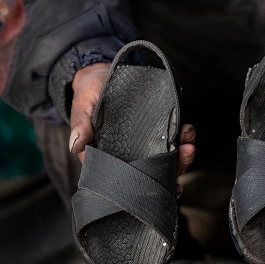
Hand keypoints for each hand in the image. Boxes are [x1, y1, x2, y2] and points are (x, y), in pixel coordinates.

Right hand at [68, 62, 195, 195]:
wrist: (102, 75)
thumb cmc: (89, 93)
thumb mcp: (83, 106)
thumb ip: (81, 124)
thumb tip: (76, 146)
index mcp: (106, 158)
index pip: (125, 181)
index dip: (144, 188)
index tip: (164, 188)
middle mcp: (127, 157)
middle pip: (151, 173)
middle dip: (171, 170)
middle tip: (184, 156)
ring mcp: (143, 145)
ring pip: (165, 160)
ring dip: (181, 156)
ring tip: (188, 144)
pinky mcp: (154, 131)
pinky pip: (170, 140)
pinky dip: (181, 138)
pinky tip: (187, 131)